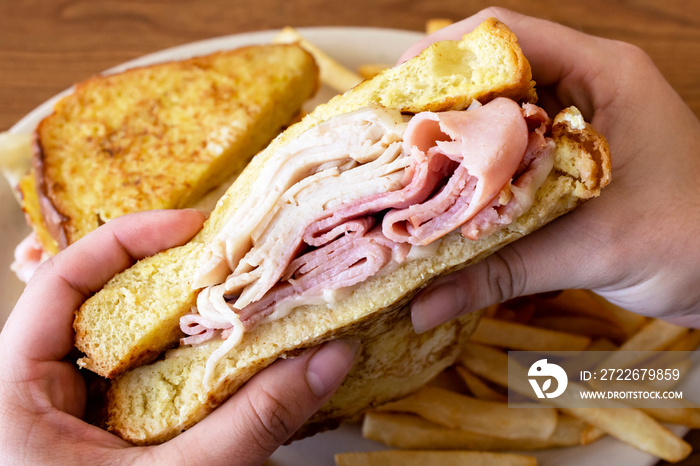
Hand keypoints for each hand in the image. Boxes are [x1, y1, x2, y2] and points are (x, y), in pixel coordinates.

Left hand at [0, 210, 357, 464]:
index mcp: (15, 391)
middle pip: (100, 302)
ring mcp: (75, 412)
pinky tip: (232, 357)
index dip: (126, 238)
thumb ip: (253, 422)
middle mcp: (39, 390)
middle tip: (233, 257)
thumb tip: (332, 356)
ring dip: (187, 318)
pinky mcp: (107, 432)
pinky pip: (149, 377)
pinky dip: (192, 361)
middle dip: (170, 275)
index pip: (61, 282)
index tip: (195, 225)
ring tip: (240, 297)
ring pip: (130, 340)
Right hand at [406, 8, 699, 331]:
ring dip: (456, 136)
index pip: (510, 35)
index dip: (445, 55)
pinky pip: (512, 148)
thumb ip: (501, 272)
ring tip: (404, 163)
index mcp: (603, 75)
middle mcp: (586, 88)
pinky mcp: (572, 157)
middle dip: (438, 101)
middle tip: (388, 136)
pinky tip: (446, 191)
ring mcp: (579, 121)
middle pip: (495, 72)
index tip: (394, 92)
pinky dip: (478, 166)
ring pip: (500, 112)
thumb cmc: (691, 242)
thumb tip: (421, 306)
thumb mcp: (591, 250)